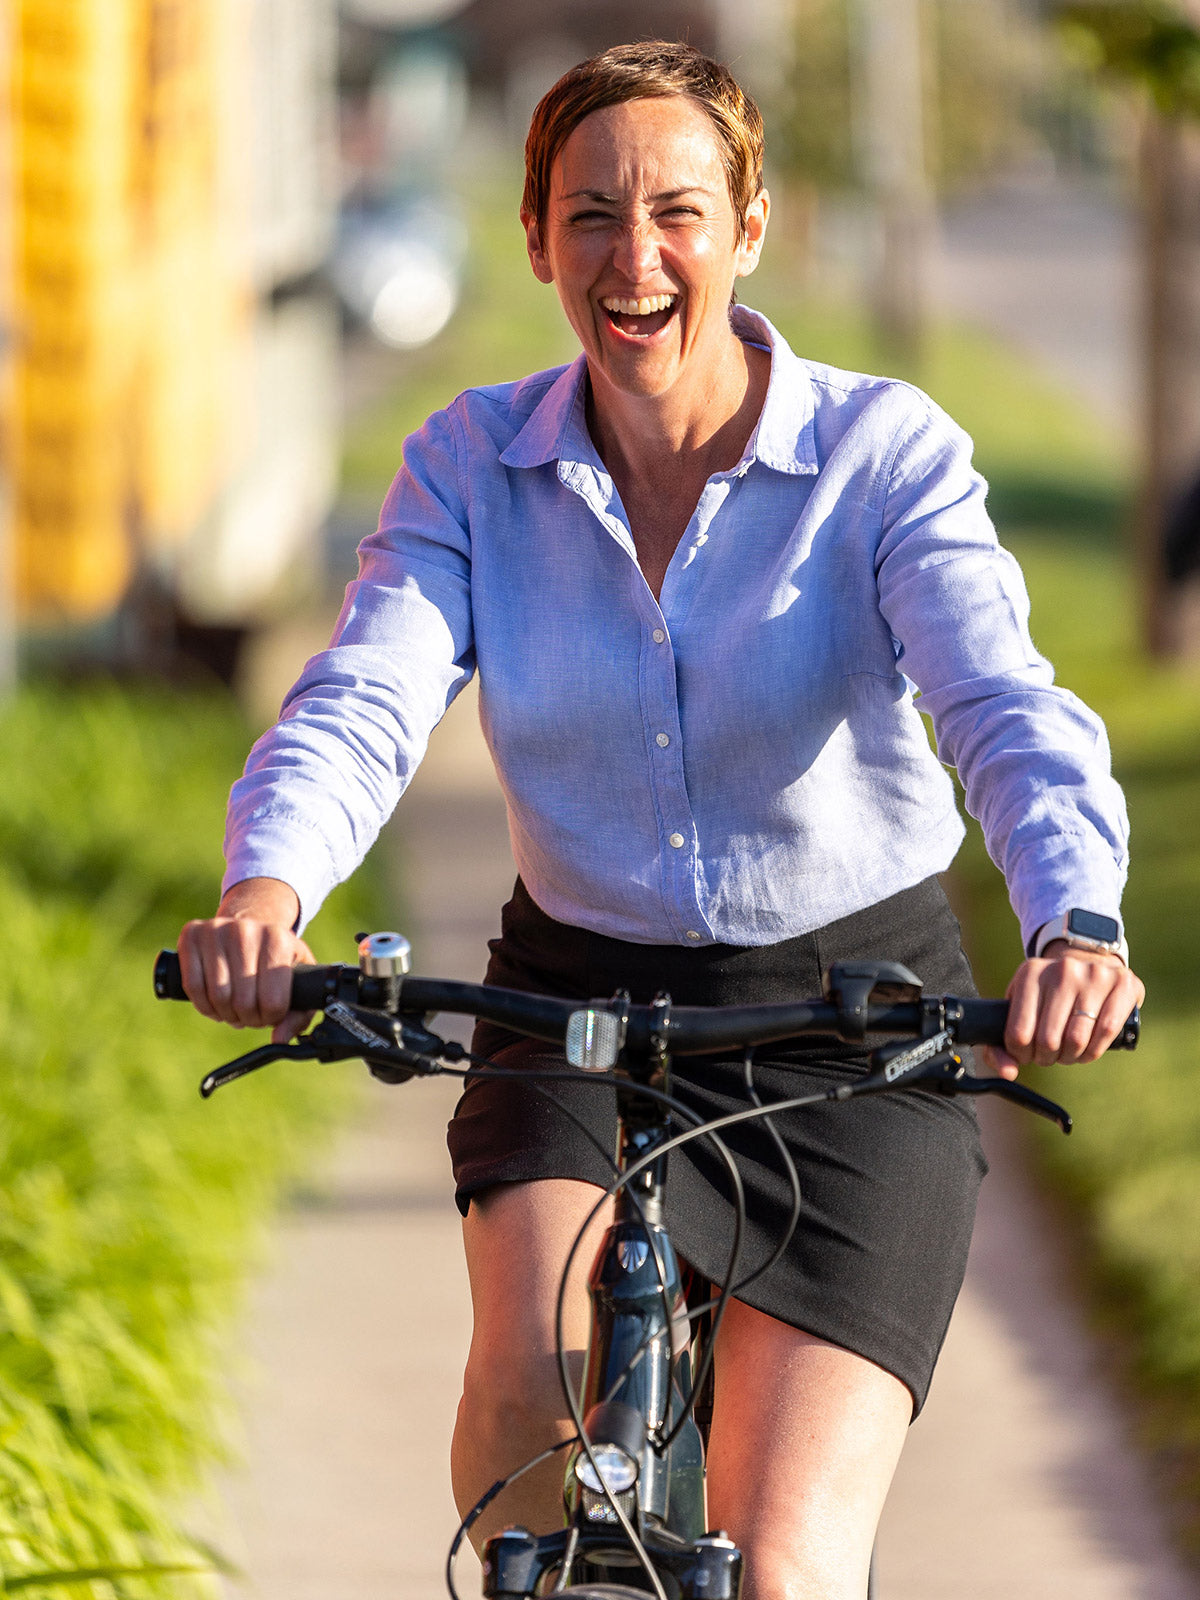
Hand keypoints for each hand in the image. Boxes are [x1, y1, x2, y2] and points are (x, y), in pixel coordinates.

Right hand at [177, 877, 315, 1042]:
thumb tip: (280, 1039)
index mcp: (279, 940)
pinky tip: (214, 1004)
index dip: (270, 1018)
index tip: (270, 1014)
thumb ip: (298, 1015)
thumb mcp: (298, 980)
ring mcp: (217, 929)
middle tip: (250, 1014)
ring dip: (225, 1014)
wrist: (247, 927)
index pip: (273, 1001)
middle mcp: (248, 930)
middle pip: (244, 1002)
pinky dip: (203, 1005)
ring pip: (218, 997)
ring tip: (234, 1009)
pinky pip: (193, 986)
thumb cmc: (274, 960)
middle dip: (247, 1018)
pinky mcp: (192, 934)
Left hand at [982, 941, 1144, 1078]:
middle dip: (1047, 1057)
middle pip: (1048, 1040)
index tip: (1027, 1053)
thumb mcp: (1020, 1007)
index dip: (1021, 1054)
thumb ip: (1000, 1045)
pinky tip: (1088, 1048)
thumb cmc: (1049, 994)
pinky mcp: (1123, 983)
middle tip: (1049, 1054)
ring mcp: (1094, 975)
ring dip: (1070, 1056)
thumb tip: (1008, 1073)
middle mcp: (1062, 970)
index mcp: (1030, 973)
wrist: (1091, 963)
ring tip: (1067, 1051)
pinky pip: (1106, 1032)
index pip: (1018, 1033)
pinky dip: (1094, 1050)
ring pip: (1077, 1040)